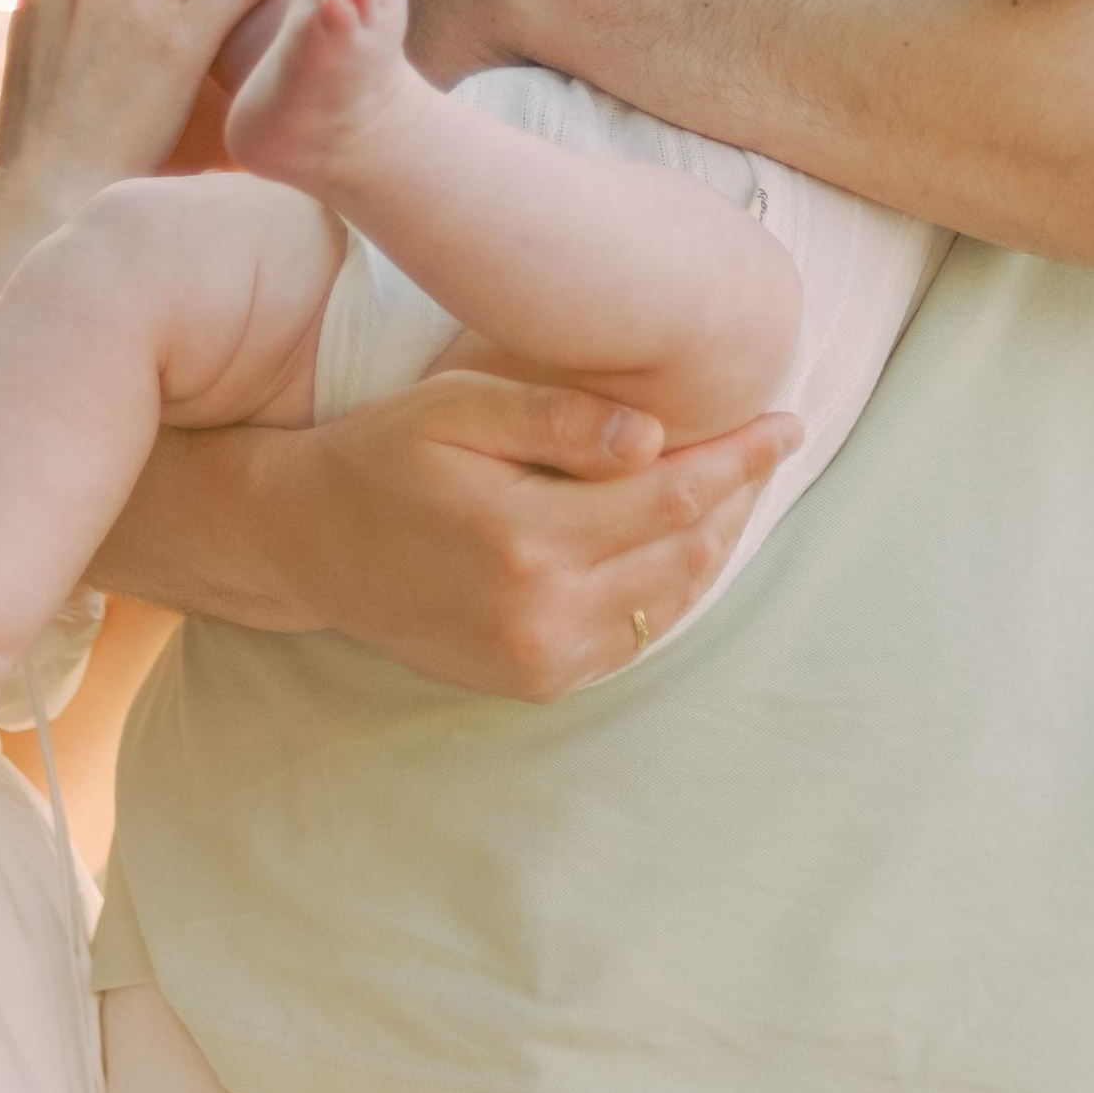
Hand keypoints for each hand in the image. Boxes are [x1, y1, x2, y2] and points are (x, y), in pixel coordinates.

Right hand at [278, 370, 802, 698]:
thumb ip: (557, 420)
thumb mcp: (456, 409)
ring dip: (711, 544)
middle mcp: (542, 616)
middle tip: (769, 446)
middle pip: (686, 555)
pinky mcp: (534, 683)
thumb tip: (654, 439)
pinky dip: (668, 588)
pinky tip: (675, 542)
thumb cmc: (384, 454)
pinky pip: (633, 637)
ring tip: (733, 487)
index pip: (674, 498)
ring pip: (670, 602)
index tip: (785, 424)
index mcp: (528, 540)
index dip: (739, 459)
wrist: (308, 543)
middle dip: (737, 497)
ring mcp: (540, 661)